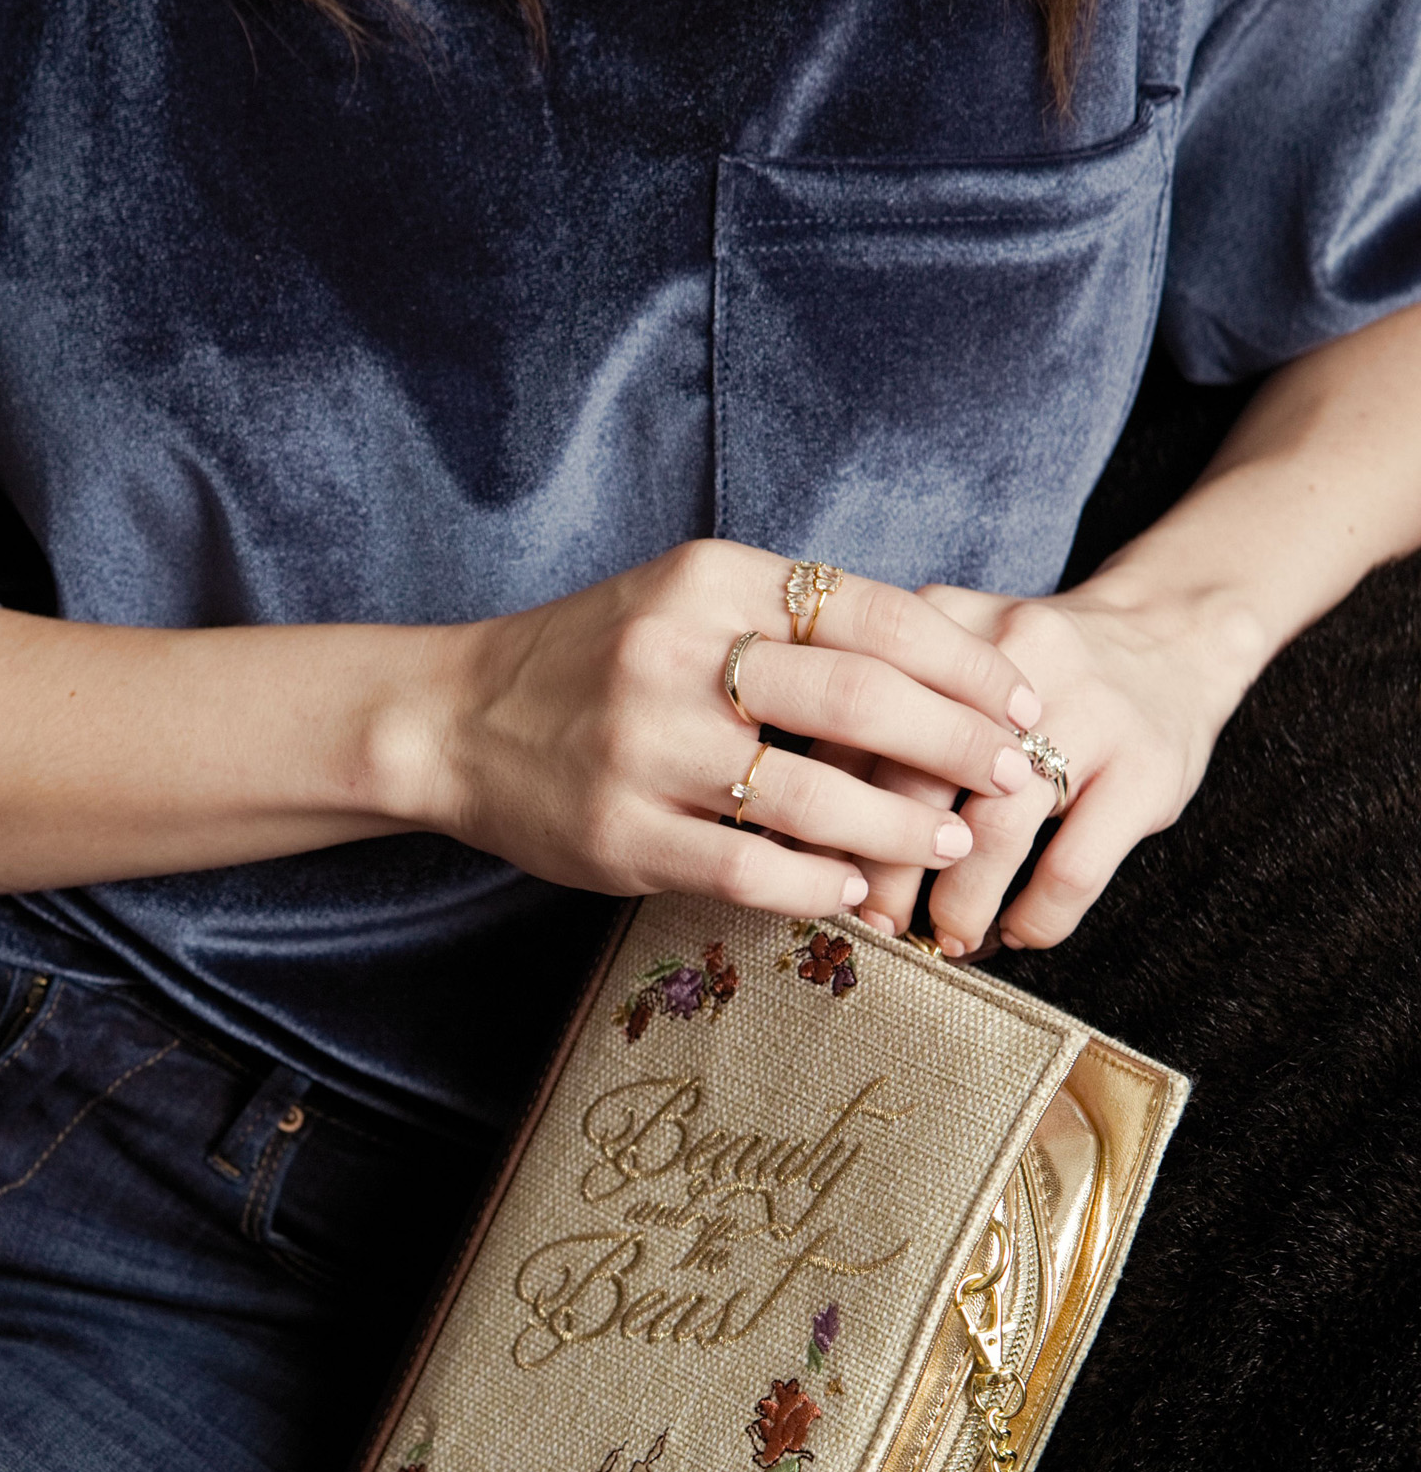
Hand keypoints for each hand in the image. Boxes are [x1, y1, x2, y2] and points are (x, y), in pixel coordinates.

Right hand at [421, 540, 1045, 918]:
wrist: (453, 720)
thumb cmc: (593, 663)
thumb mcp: (685, 601)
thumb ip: (790, 621)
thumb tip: (931, 659)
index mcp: (710, 581)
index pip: (869, 614)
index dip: (960, 662)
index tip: (1020, 697)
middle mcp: (678, 657)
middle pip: (856, 701)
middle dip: (955, 743)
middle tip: (1013, 774)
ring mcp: (645, 751)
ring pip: (809, 796)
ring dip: (898, 827)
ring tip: (953, 841)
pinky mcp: (621, 834)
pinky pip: (745, 867)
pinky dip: (815, 883)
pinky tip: (858, 890)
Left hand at [845, 577, 1257, 955]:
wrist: (1174, 631)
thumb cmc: (1036, 675)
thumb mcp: (955, 663)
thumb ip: (880, 718)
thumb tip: (797, 825)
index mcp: (944, 629)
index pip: (856, 730)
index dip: (827, 815)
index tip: (816, 872)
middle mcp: (1012, 658)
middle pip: (918, 781)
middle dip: (885, 870)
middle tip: (874, 922)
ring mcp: (1088, 710)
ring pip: (998, 830)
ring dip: (960, 904)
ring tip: (946, 939)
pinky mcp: (1146, 767)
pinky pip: (1074, 866)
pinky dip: (1038, 916)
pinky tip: (1020, 932)